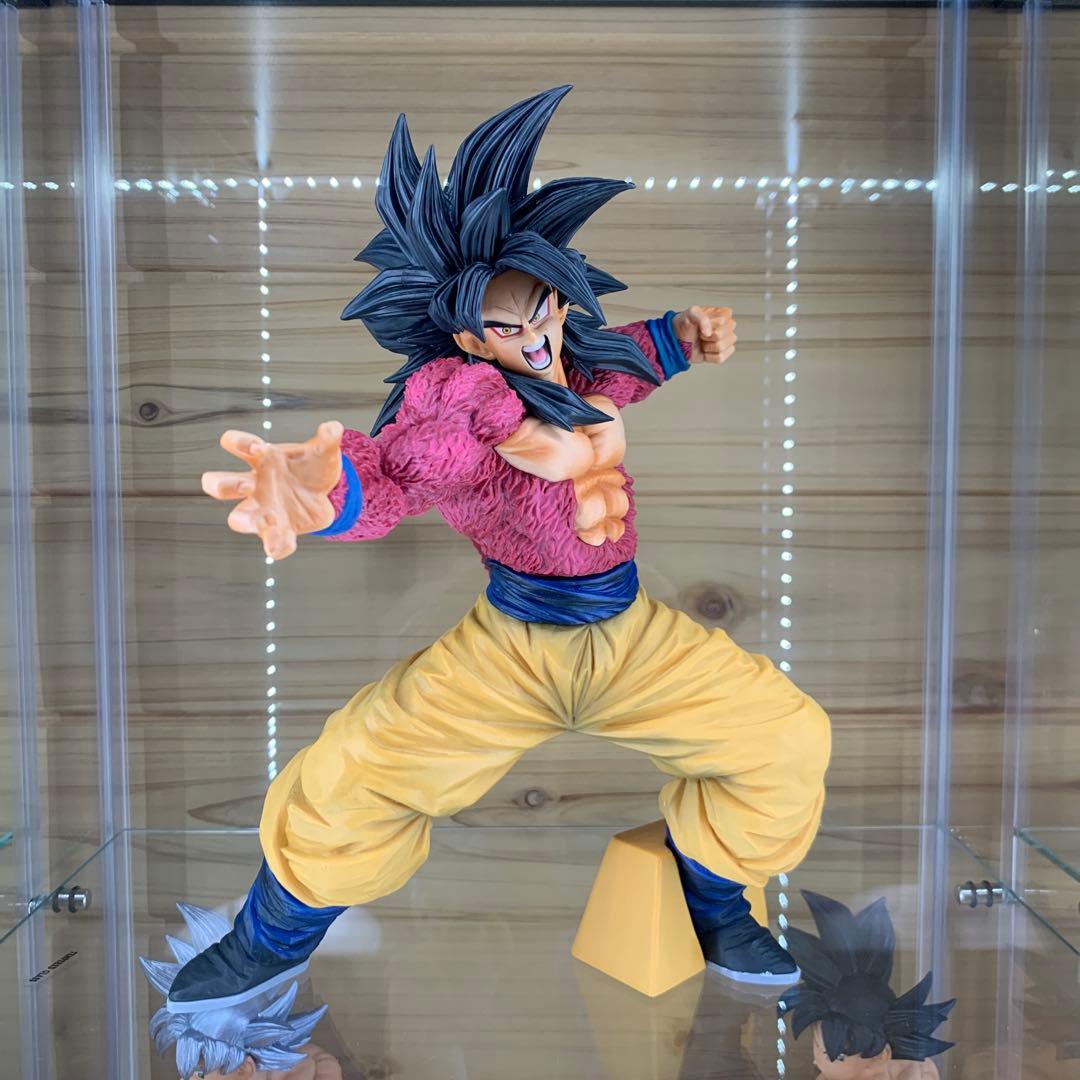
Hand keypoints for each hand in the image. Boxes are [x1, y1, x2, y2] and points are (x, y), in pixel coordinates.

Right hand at [201, 421, 344, 559]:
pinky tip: (284, 544)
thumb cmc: (311, 468)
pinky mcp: (278, 530)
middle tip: (240, 484)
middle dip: (222, 484)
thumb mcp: (323, 452)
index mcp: (262, 458)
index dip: (239, 443)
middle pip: (222, 484)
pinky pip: (272, 542)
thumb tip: (333, 428)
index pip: (237, 444)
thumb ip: (328, 440)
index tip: (255, 448)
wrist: (325, 494)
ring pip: (238, 518)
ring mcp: (264, 509)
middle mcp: (254, 484)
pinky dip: (277, 545)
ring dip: (244, 521)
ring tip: (258, 523)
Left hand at [671, 305, 736, 364]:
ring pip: (722, 347)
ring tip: (702, 342)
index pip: (723, 321)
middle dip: (708, 337)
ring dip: (708, 347)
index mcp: (723, 314)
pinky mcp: (722, 353)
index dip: (710, 324)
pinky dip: (709, 356)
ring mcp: (725, 341)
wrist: (676, 340)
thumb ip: (702, 318)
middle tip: (700, 334)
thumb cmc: (684, 325)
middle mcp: (727, 327)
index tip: (701, 324)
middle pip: (723, 335)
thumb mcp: (690, 314)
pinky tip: (705, 351)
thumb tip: (709, 332)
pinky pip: (720, 358)